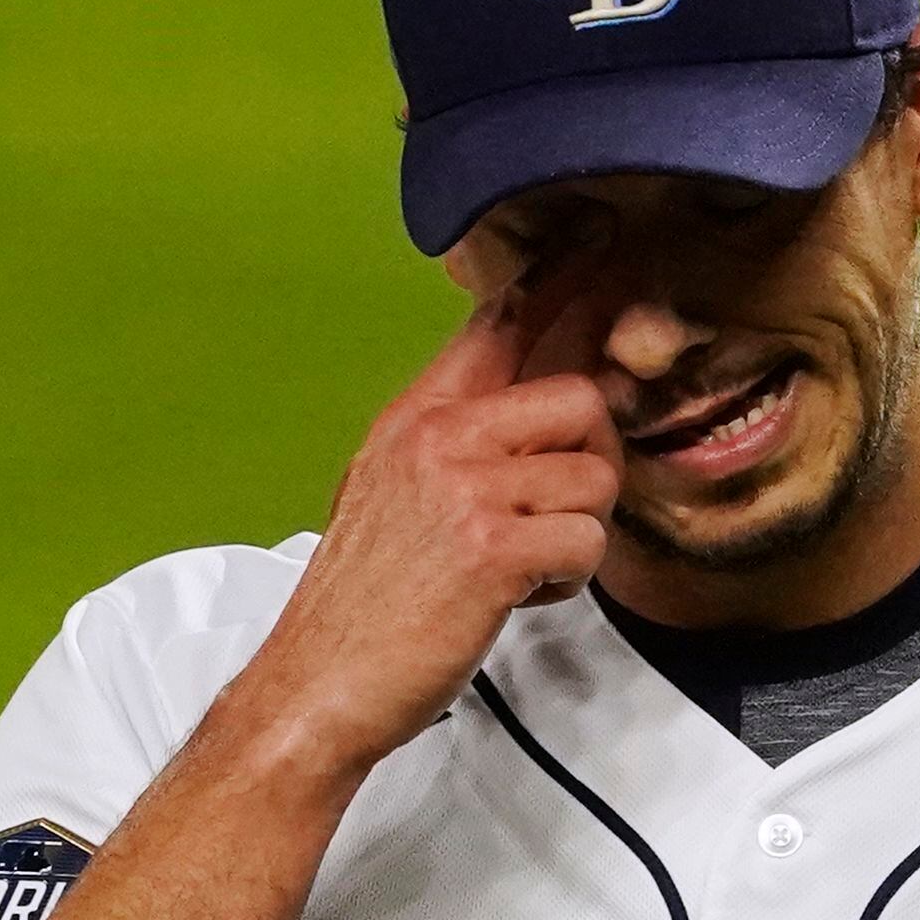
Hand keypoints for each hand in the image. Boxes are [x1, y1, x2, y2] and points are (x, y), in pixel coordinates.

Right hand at [230, 288, 620, 776]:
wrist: (317, 685)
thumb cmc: (363, 604)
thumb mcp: (392, 492)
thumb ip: (457, 443)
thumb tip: (541, 413)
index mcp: (415, 416)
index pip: (498, 323)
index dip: (560, 279)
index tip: (602, 235)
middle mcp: (438, 435)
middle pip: (580, 398)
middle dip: (590, 462)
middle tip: (555, 512)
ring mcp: (464, 486)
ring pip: (596, 477)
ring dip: (576, 534)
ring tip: (523, 566)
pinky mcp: (493, 546)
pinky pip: (588, 540)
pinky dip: (569, 580)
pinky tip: (521, 594)